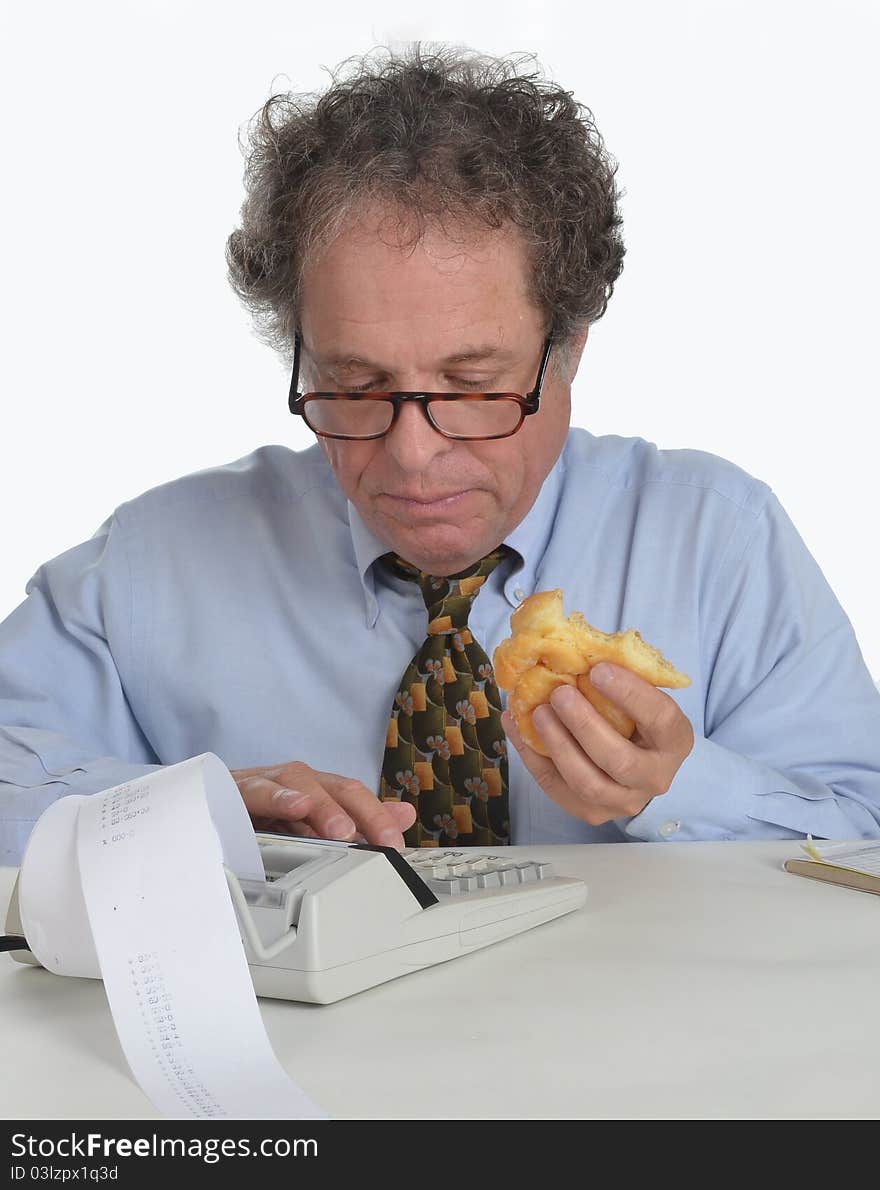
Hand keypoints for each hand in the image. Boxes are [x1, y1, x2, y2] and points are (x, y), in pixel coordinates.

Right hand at [230, 761, 416, 849]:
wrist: (194, 803)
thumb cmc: (252, 813)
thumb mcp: (306, 823)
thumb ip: (356, 819)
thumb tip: (404, 815)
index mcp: (312, 789)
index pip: (353, 796)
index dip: (378, 816)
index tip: (397, 845)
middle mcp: (292, 782)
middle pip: (335, 786)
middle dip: (363, 811)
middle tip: (384, 840)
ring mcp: (263, 783)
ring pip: (298, 782)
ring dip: (323, 806)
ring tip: (343, 829)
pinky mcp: (231, 792)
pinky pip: (254, 792)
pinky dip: (276, 798)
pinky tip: (293, 807)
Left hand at [500, 662, 693, 825]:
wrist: (640, 767)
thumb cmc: (638, 720)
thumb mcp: (643, 696)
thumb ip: (622, 676)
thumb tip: (580, 645)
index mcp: (674, 741)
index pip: (660, 719)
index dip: (630, 694)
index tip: (598, 669)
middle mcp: (655, 777)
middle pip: (619, 760)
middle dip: (584, 725)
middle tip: (560, 694)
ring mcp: (622, 801)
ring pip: (587, 783)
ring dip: (557, 745)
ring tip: (537, 712)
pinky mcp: (591, 812)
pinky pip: (556, 788)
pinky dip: (532, 756)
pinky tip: (516, 726)